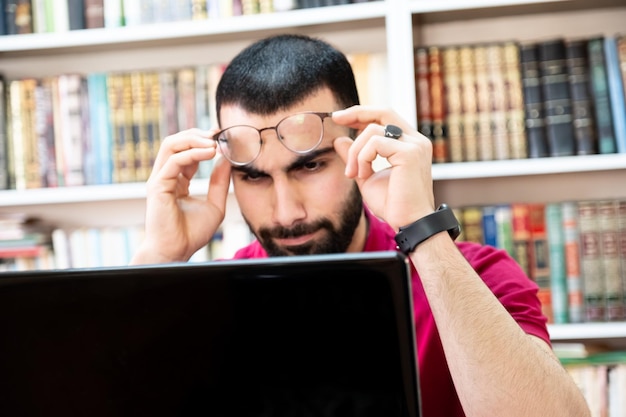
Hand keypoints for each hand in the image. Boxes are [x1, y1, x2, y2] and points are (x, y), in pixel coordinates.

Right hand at [131, 128, 230, 263]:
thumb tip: (227, 161)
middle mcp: (166, 176)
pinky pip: (174, 161)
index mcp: (177, 180)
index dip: (204, 142)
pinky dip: (193, 153)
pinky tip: (210, 153)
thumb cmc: (192, 234)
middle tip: (218, 133)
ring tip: (214, 142)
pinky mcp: (157, 185)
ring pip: (171, 145)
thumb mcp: (215, 205)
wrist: (177, 251)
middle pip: (176, 142)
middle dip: (197, 134)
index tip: (223, 138)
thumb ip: (219, 183)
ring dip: (193, 138)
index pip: (187, 151)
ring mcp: (159, 179)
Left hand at [332, 106, 435, 229]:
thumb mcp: (366, 176)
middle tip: (337, 118)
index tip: (340, 117)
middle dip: (357, 112)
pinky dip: (362, 158)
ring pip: (373, 130)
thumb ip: (355, 157)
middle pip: (383, 111)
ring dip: (355, 152)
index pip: (385, 117)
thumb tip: (339, 139)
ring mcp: (415, 145)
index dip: (362, 113)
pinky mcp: (410, 153)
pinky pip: (375, 144)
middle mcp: (416, 140)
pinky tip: (362, 175)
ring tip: (353, 174)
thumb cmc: (392, 204)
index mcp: (409, 144)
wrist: (408, 222)